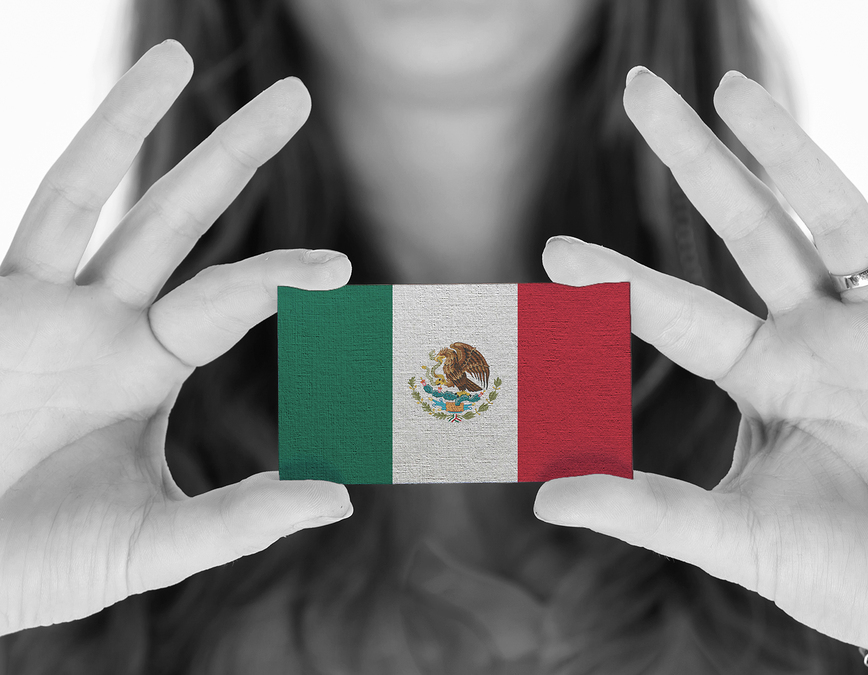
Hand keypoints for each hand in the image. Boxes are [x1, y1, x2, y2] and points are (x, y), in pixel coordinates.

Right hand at [0, 40, 352, 634]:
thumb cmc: (34, 562)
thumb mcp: (148, 546)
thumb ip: (239, 521)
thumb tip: (342, 496)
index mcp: (145, 368)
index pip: (227, 302)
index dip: (278, 278)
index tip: (340, 268)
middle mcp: (98, 323)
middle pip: (174, 220)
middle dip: (231, 157)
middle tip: (296, 97)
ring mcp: (31, 306)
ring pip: (86, 194)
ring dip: (126, 122)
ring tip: (176, 54)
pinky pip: (17, 224)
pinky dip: (54, 175)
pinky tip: (95, 126)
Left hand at [536, 67, 867, 658]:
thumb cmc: (857, 573)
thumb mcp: (742, 541)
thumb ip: (649, 514)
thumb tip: (544, 499)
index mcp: (764, 379)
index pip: (676, 312)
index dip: (619, 281)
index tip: (553, 251)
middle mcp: (812, 335)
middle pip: (742, 227)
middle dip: (694, 160)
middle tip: (636, 90)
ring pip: (820, 210)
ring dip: (777, 145)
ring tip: (725, 83)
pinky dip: (851, 190)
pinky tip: (805, 142)